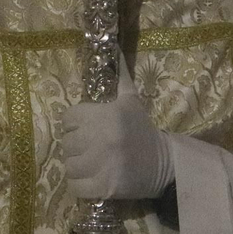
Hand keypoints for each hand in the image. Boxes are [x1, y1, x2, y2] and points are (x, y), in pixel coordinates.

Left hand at [58, 65, 173, 200]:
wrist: (165, 164)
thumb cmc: (143, 130)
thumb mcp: (132, 101)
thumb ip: (120, 76)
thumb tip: (113, 46)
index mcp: (106, 115)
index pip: (68, 117)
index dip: (75, 123)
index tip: (85, 128)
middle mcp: (101, 139)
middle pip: (66, 142)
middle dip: (76, 145)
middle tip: (89, 148)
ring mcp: (102, 165)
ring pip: (69, 165)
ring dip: (77, 166)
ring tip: (90, 164)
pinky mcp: (104, 187)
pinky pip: (75, 187)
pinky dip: (80, 185)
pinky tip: (92, 179)